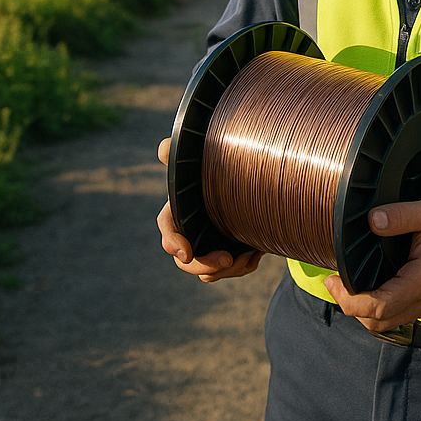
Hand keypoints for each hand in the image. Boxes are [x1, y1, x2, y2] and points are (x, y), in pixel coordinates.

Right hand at [156, 138, 264, 281]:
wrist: (250, 180)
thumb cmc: (215, 168)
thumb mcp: (201, 160)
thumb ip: (179, 154)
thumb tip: (163, 148)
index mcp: (180, 211)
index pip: (168, 229)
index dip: (173, 242)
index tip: (186, 253)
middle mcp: (190, 233)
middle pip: (187, 261)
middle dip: (205, 264)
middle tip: (229, 259)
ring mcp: (208, 246)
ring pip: (209, 272)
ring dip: (230, 267)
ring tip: (253, 251)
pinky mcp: (226, 254)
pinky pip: (230, 271)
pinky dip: (244, 265)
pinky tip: (258, 250)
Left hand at [324, 193, 420, 331]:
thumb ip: (401, 214)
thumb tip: (372, 220)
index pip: (378, 306)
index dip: (349, 299)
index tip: (332, 280)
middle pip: (377, 321)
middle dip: (350, 306)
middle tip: (334, 281)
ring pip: (386, 322)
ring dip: (363, 310)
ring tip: (347, 284)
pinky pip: (397, 315)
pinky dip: (378, 308)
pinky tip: (370, 286)